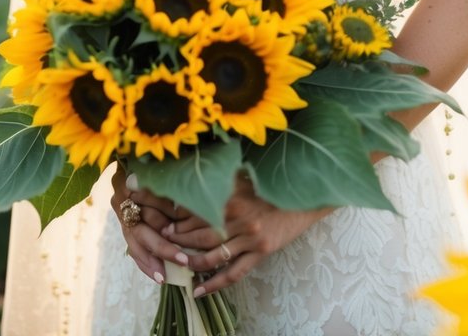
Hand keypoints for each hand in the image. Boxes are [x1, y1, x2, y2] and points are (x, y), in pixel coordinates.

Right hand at [110, 165, 193, 284]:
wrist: (131, 163)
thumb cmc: (154, 164)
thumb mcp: (160, 169)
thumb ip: (169, 183)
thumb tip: (191, 198)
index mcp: (127, 183)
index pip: (144, 204)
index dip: (161, 217)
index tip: (179, 228)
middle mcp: (121, 201)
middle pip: (140, 228)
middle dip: (161, 247)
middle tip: (182, 259)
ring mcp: (122, 217)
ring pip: (134, 243)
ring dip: (151, 261)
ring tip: (165, 277)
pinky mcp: (126, 229)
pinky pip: (133, 250)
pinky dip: (146, 263)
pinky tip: (158, 275)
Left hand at [162, 173, 331, 297]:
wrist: (305, 196)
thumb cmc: (273, 183)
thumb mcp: (246, 177)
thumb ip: (223, 179)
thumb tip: (198, 178)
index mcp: (232, 196)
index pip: (196, 211)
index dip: (178, 218)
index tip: (164, 221)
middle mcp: (238, 218)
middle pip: (200, 234)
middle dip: (179, 239)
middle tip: (163, 242)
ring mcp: (250, 238)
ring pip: (212, 256)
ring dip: (191, 261)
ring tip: (177, 264)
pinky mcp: (261, 252)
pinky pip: (233, 273)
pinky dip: (214, 284)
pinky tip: (198, 291)